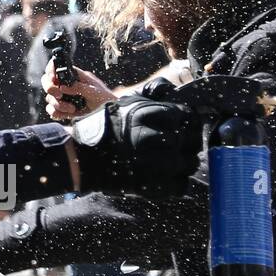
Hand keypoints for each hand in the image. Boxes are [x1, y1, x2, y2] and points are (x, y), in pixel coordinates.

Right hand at [41, 60, 112, 119]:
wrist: (107, 114)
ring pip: (49, 98)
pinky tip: (68, 114)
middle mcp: (65, 85)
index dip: (50, 70)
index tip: (53, 78)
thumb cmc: (104, 98)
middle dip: (50, 89)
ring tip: (72, 109)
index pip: (56, 67)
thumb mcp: (95, 91)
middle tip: (59, 95)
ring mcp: (63, 97)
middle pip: (47, 81)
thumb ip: (79, 88)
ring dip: (58, 105)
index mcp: (73, 75)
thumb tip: (63, 87)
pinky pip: (51, 110)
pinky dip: (57, 113)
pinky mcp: (62, 109)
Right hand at [70, 95, 202, 195]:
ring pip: (189, 162)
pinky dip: (179, 180)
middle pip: (191, 139)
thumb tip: (171, 89)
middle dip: (190, 140)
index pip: (185, 116)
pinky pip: (181, 185)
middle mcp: (150, 138)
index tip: (184, 123)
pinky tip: (170, 174)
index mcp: (145, 116)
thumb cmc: (106, 129)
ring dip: (186, 160)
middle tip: (183, 141)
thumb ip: (151, 95)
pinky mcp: (150, 186)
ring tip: (175, 158)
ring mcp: (151, 164)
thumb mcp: (126, 103)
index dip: (188, 119)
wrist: (84, 159)